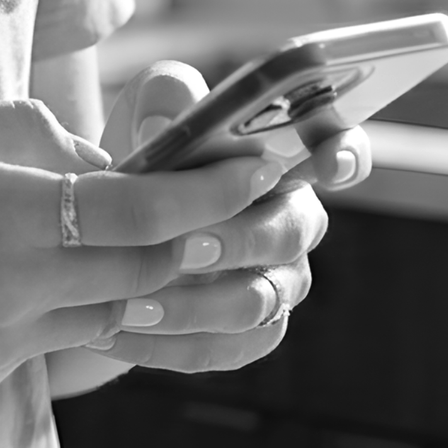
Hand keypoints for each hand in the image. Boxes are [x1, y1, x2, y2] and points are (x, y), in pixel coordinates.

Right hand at [0, 92, 295, 407]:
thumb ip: (28, 137)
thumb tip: (99, 161)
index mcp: (6, 216)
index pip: (146, 213)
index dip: (213, 194)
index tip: (261, 173)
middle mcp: (15, 292)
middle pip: (148, 277)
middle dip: (201, 245)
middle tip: (242, 216)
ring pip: (106, 318)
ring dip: (137, 283)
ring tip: (152, 249)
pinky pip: (45, 344)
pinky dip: (58, 310)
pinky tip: (19, 282)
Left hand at [63, 59, 373, 379]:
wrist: (103, 232)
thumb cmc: (145, 156)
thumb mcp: (146, 110)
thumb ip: (166, 99)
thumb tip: (165, 125)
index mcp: (286, 162)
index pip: (341, 151)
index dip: (344, 155)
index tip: (328, 162)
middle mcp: (293, 223)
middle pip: (288, 234)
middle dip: (236, 239)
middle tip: (182, 243)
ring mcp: (277, 284)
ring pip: (255, 302)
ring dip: (192, 304)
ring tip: (130, 302)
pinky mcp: (246, 335)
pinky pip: (223, 348)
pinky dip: (169, 344)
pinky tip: (117, 332)